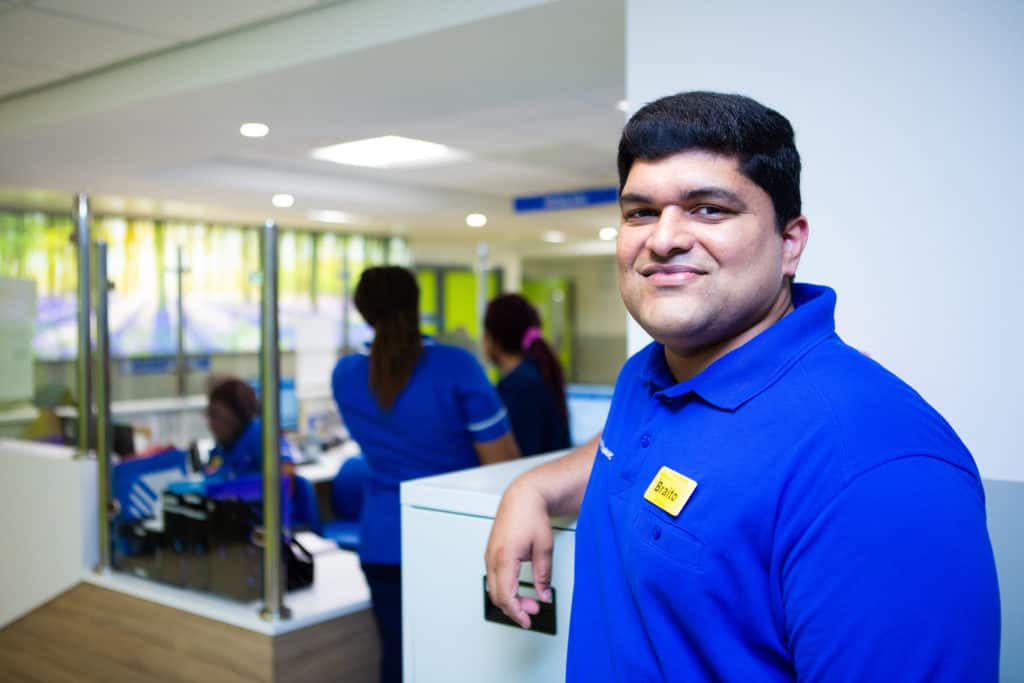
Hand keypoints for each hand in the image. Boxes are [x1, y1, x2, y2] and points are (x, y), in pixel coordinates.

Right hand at [484, 479, 553, 628]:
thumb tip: (544, 594)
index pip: (506, 595)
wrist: (522, 497)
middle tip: (533, 610)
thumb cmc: (531, 516)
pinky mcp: (491, 553)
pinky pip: (493, 578)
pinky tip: (518, 588)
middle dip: (514, 608)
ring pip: (493, 588)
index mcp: (504, 558)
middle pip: (497, 595)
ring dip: (509, 598)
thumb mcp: (544, 548)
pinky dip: (504, 588)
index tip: (527, 620)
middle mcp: (492, 558)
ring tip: (529, 601)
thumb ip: (543, 575)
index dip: (516, 612)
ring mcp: (489, 555)